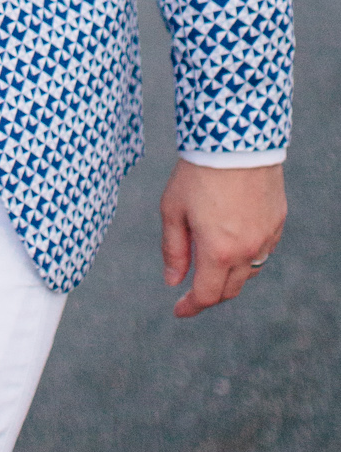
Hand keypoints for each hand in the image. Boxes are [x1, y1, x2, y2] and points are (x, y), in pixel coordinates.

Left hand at [160, 158, 285, 317]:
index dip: (191, 307)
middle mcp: (248, 251)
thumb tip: (173, 280)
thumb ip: (174, 249)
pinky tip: (233, 241)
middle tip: (192, 289)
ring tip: (211, 263)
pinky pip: (263, 250)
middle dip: (210, 294)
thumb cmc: (198, 172)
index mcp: (219, 252)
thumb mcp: (173, 209)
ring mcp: (266, 238)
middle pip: (230, 289)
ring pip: (249, 272)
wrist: (236, 140)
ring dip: (229, 275)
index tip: (179, 310)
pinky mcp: (278, 222)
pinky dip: (247, 254)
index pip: (208, 295)